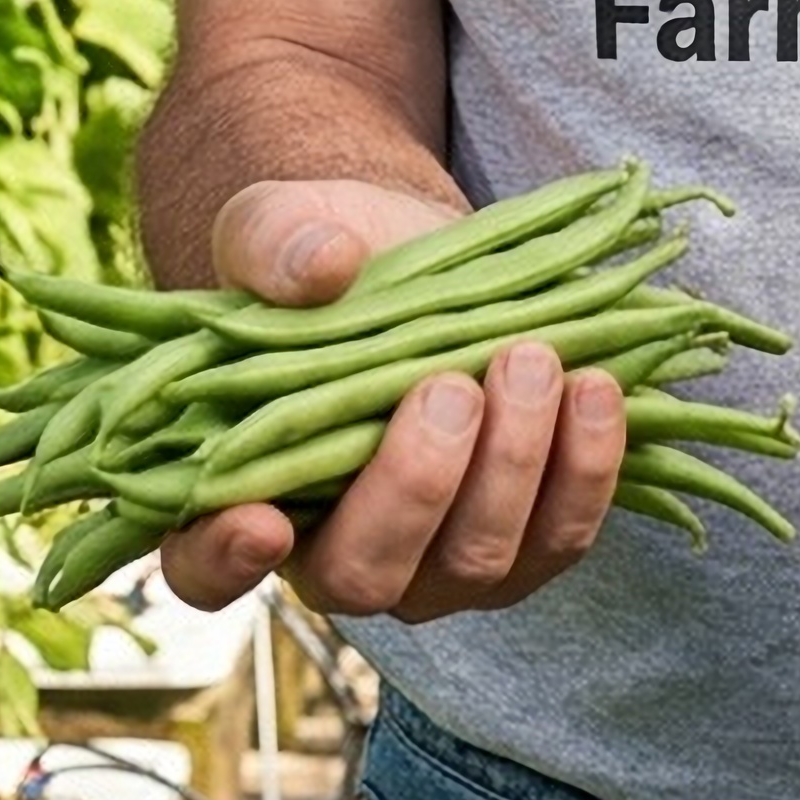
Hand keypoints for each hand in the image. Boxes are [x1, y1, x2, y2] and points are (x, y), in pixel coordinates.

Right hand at [152, 176, 627, 623]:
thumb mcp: (282, 225)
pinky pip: (562, 538)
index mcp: (242, 491)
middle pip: (366, 575)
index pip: (204, 567)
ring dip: (513, 467)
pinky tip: (595, 389)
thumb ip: (274, 242)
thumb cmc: (329, 261)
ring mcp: (438, 562)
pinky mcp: (526, 541)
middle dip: (415, 486)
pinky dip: (586, 468)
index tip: (263, 521)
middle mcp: (337, 552)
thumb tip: (320, 268)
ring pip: (477, 562)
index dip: (225, 560)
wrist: (426, 257)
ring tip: (532, 361)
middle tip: (449, 388)